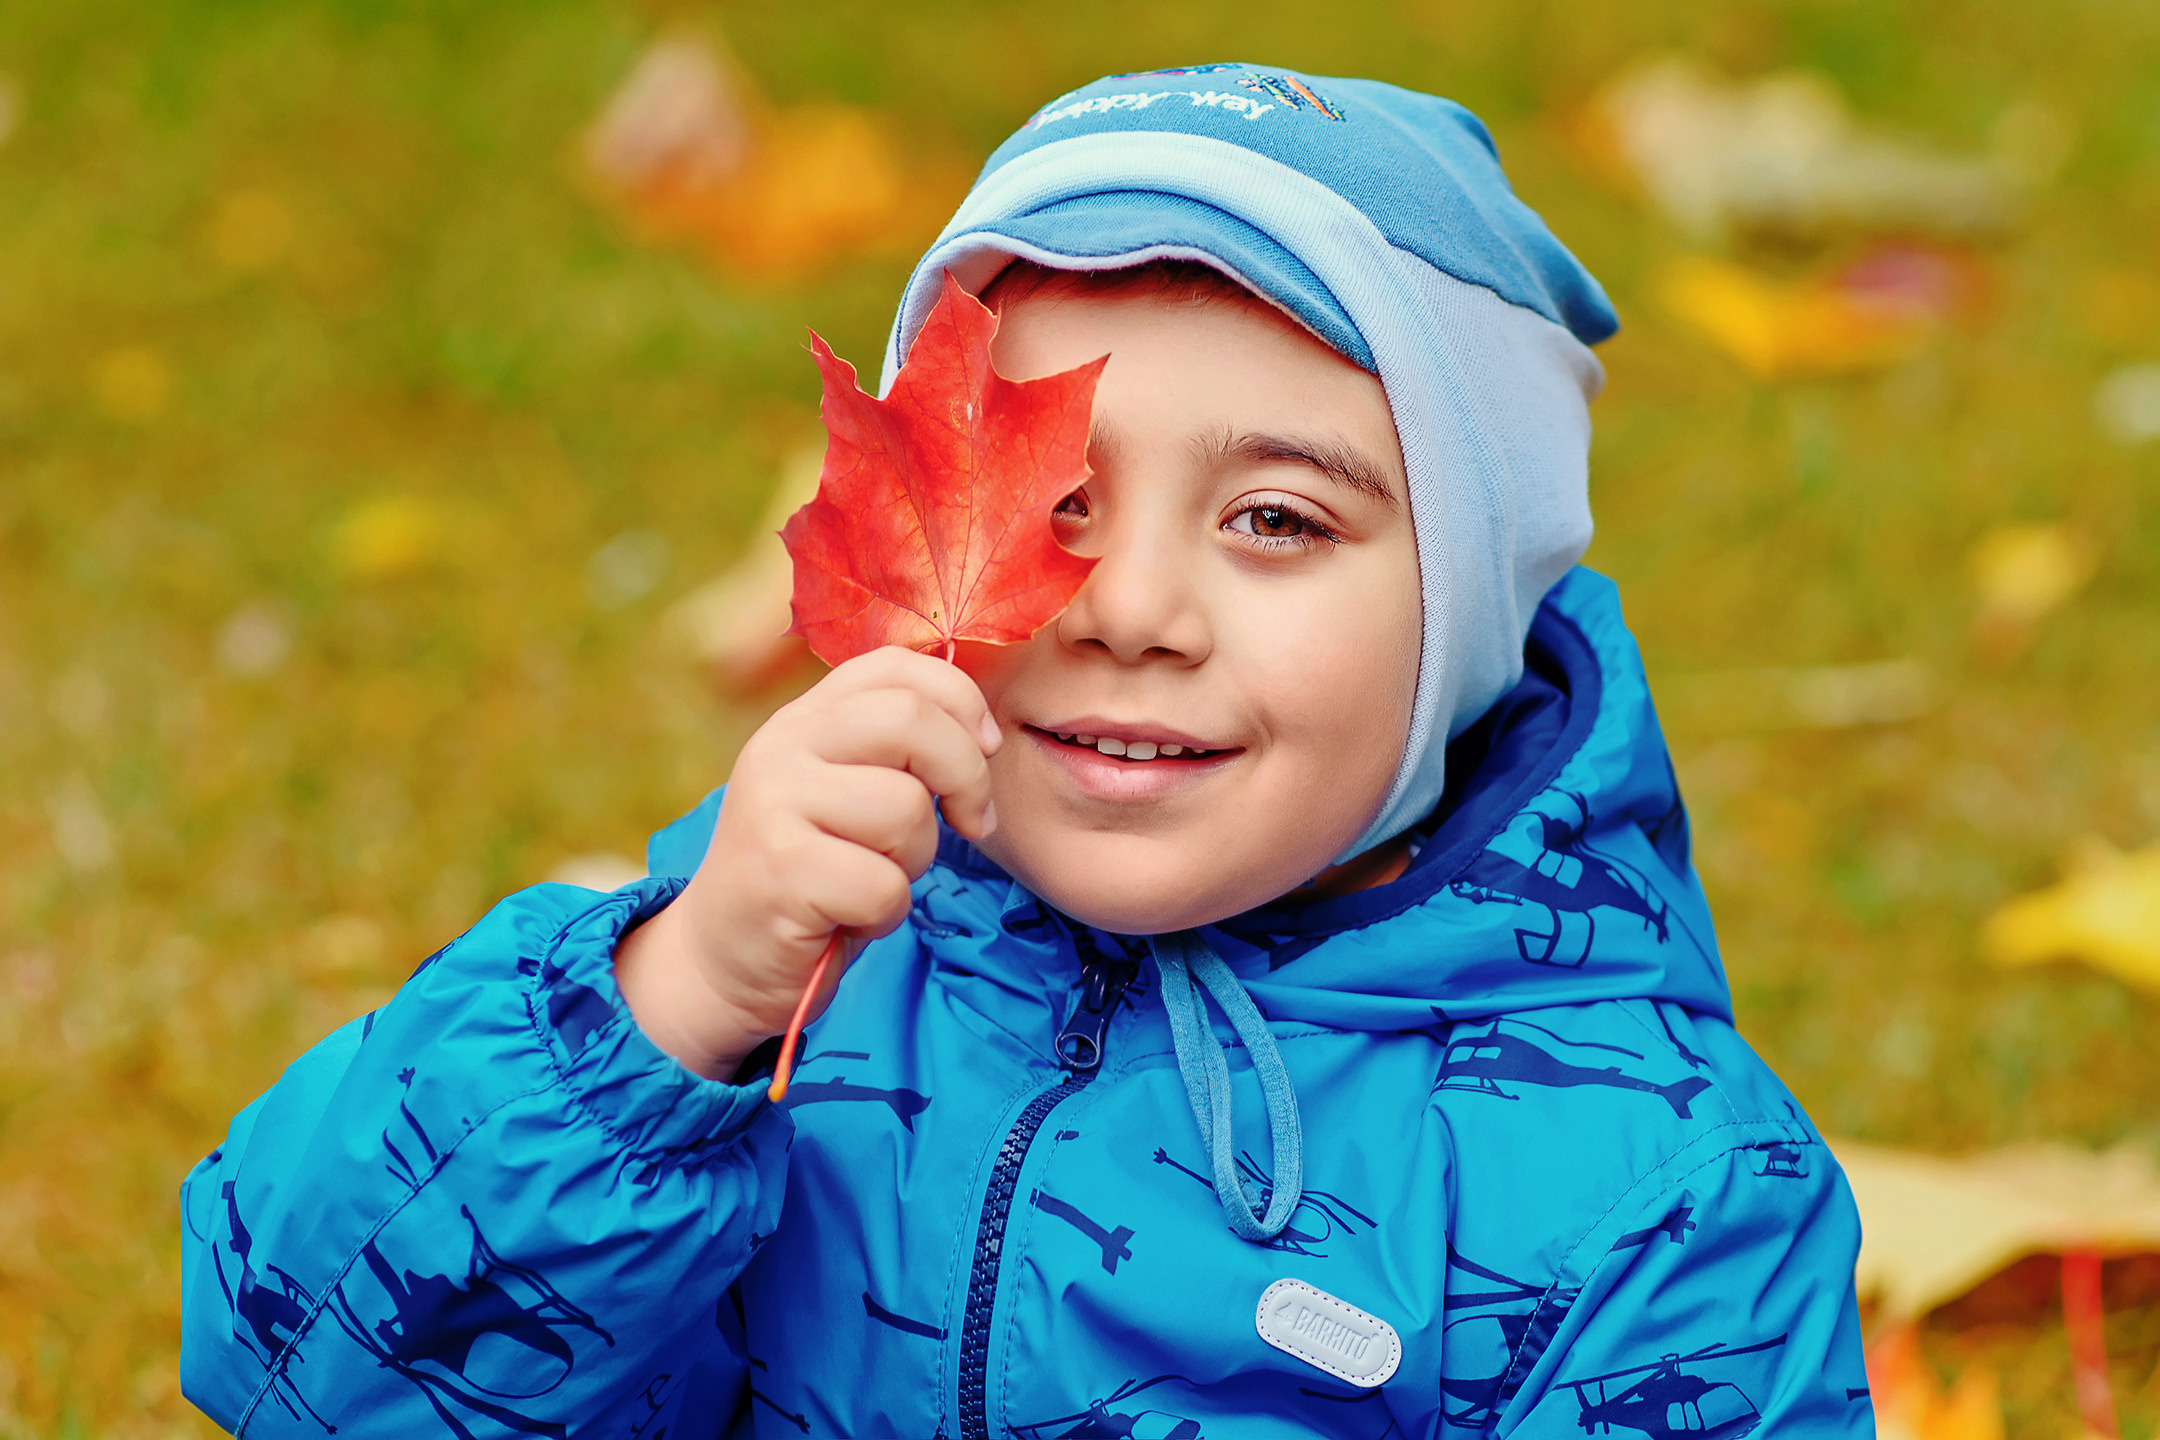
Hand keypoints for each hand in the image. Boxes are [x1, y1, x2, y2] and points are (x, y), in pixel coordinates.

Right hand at [613, 648, 999, 1078]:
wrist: (721, 958)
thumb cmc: (810, 875)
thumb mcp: (844, 793)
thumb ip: (893, 749)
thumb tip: (983, 733)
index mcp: (803, 719)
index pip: (895, 667)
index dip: (960, 699)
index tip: (984, 748)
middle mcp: (781, 746)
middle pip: (911, 720)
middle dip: (966, 775)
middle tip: (971, 822)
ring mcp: (775, 804)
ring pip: (906, 809)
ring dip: (915, 860)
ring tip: (872, 878)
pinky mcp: (781, 870)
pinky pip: (884, 884)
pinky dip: (886, 914)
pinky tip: (849, 918)